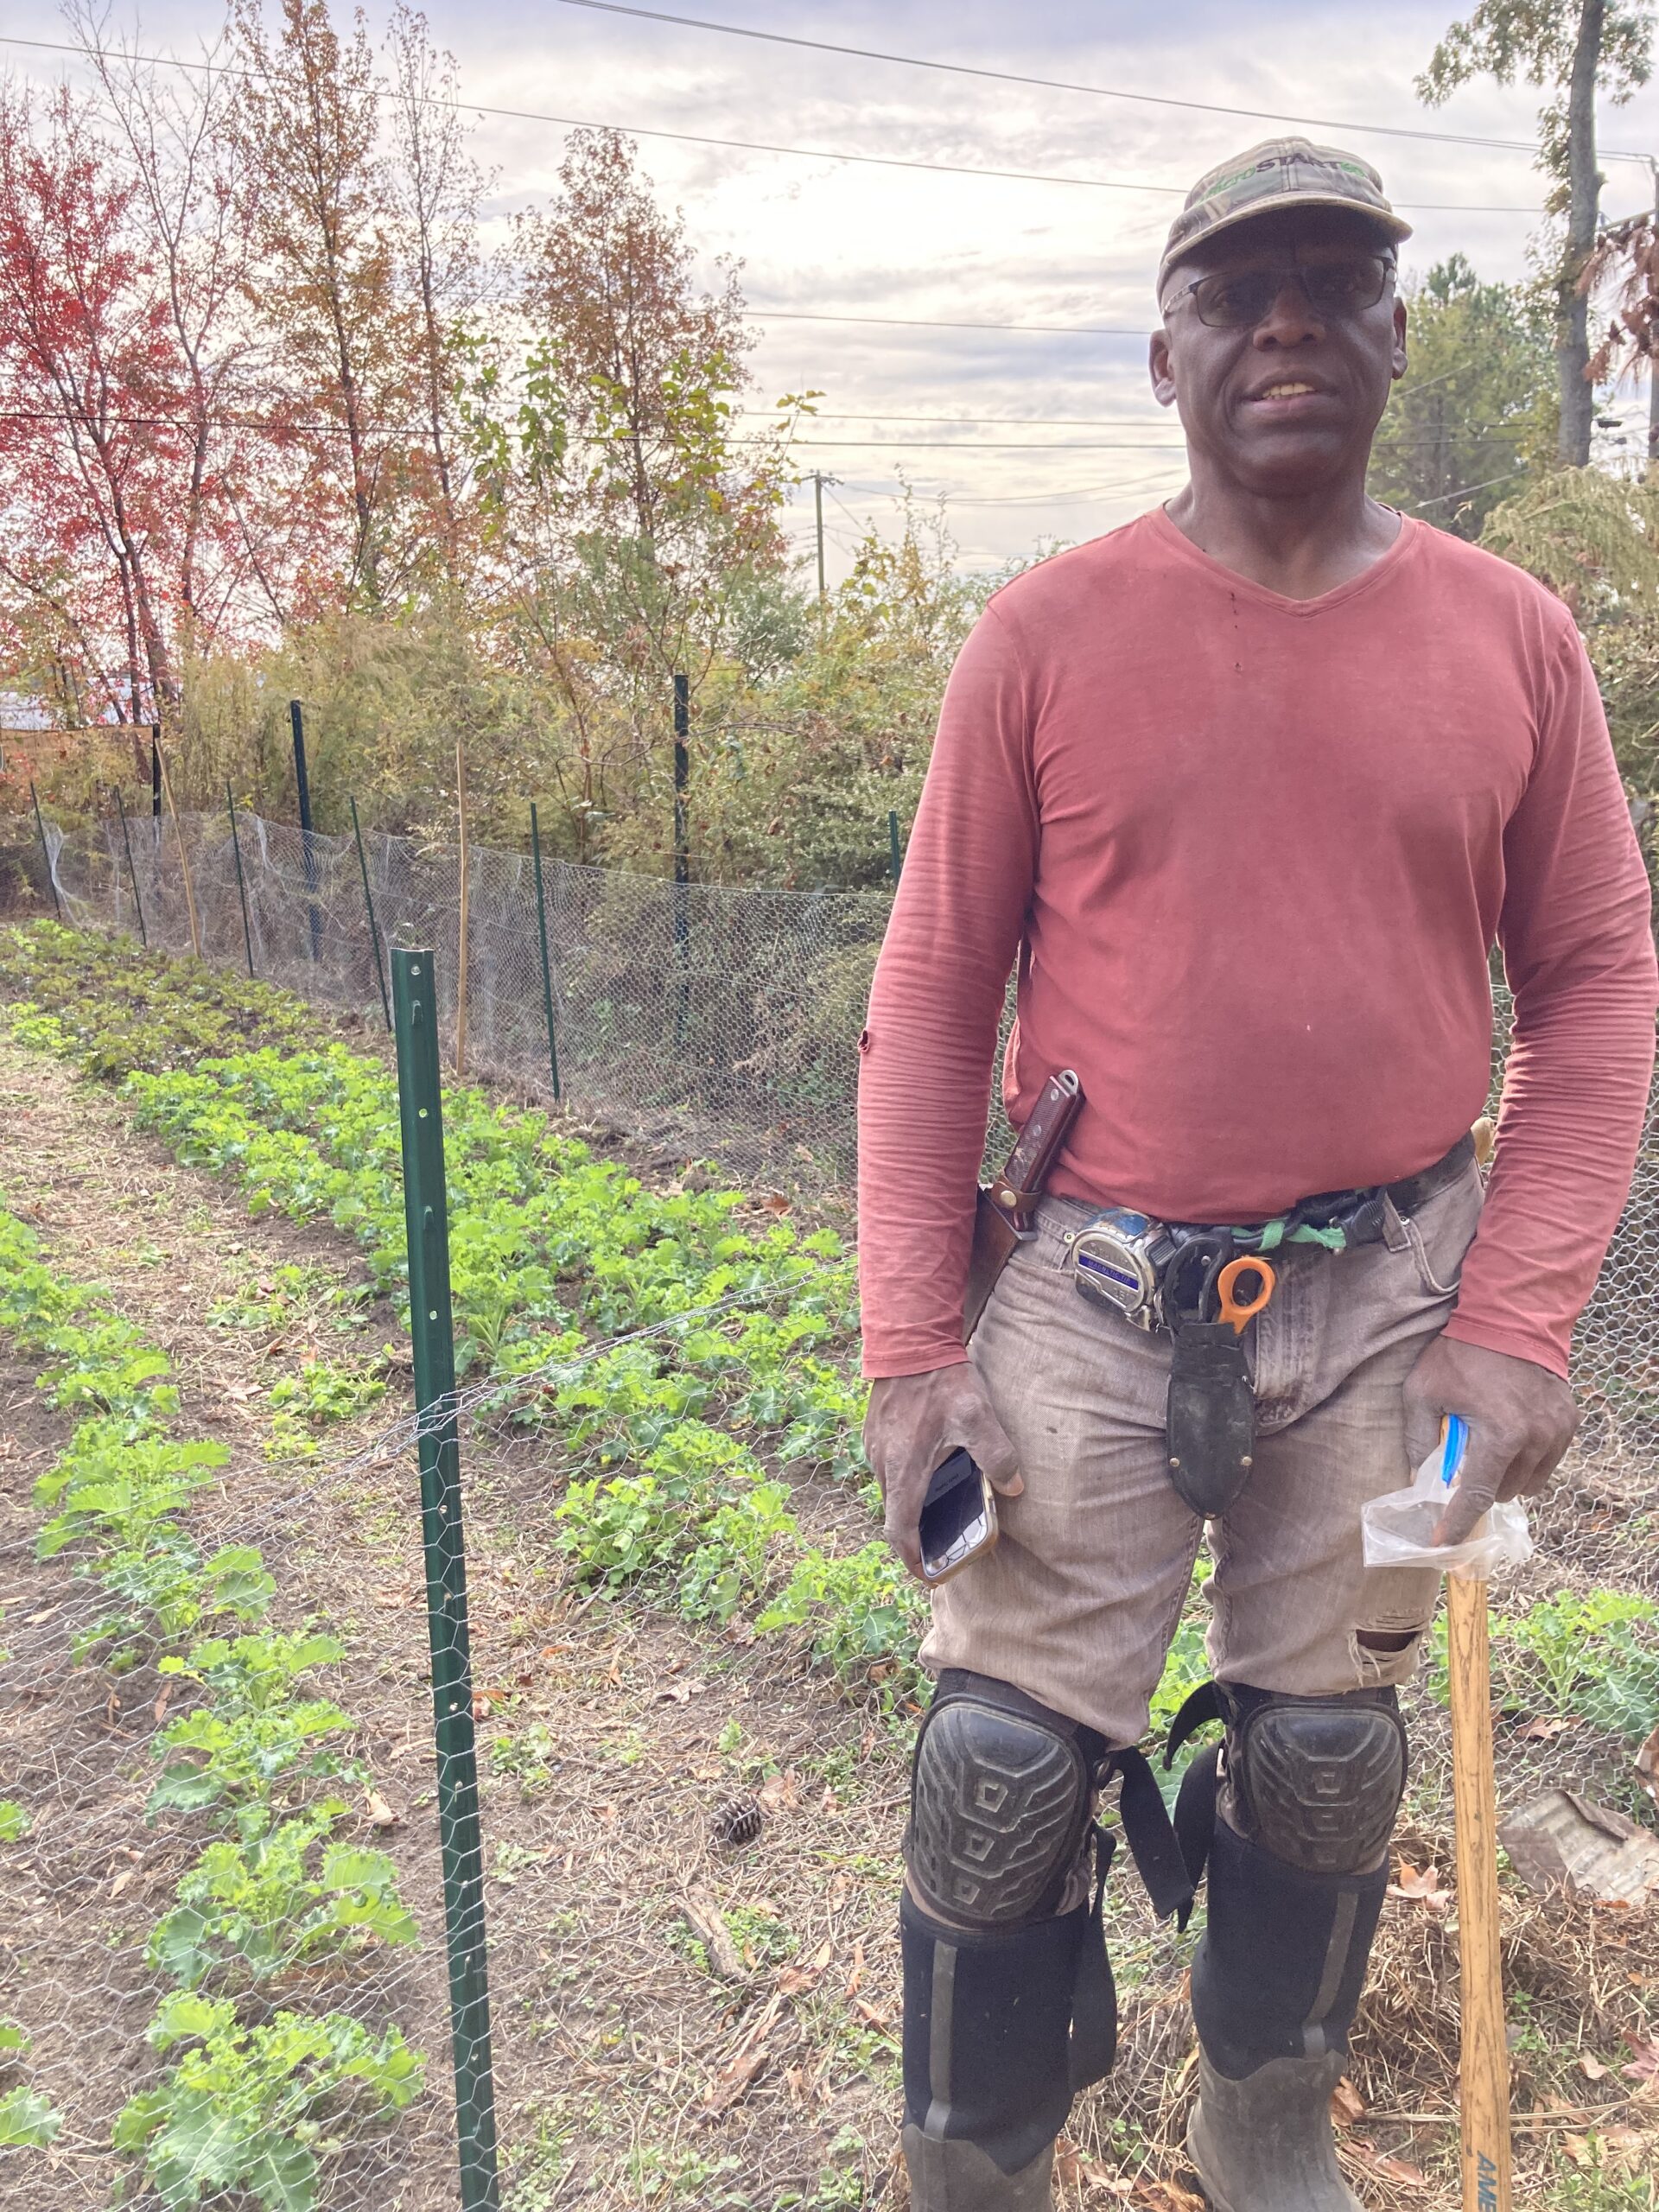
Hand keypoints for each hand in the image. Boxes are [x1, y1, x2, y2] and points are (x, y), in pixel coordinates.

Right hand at [863, 1363, 1022, 1578]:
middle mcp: (882, 1464)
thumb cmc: (940, 1380)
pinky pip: (888, 1468)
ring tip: (942, 1509)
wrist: (908, 1339)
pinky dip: (906, 1481)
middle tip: (945, 1543)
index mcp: (905, 1470)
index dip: (913, 1559)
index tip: (928, 1574)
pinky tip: (931, 1469)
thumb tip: (1015, 1488)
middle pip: (895, 1514)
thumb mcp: (977, 1417)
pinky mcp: (874, 1433)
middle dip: (916, 1536)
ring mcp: (874, 1448)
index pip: (900, 1531)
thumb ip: (997, 1456)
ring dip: (911, 1505)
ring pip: (891, 1490)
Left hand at [1402, 1333, 1578, 1546]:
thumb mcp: (1422, 1391)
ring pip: (1528, 1482)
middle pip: (1502, 1491)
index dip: (1456, 1522)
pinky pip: (1547, 1462)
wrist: (1511, 1318)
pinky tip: (1509, 1435)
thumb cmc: (1461, 1353)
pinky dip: (1526, 1459)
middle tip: (1462, 1463)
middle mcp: (1534, 1440)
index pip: (1476, 1495)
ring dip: (1504, 1476)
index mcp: (1499, 1435)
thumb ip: (1418, 1436)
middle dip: (1478, 1487)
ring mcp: (1556, 1433)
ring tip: (1487, 1447)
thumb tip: (1417, 1474)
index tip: (1442, 1542)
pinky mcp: (1568, 1423)